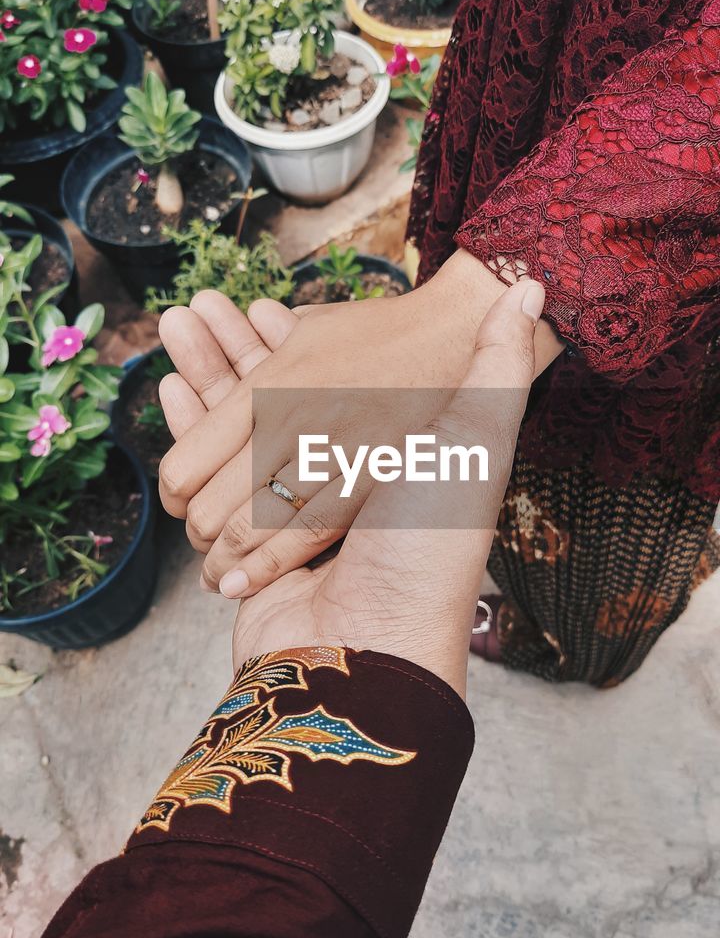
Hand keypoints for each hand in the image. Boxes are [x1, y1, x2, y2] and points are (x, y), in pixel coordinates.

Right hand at [163, 280, 544, 695]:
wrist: (376, 647)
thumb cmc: (432, 545)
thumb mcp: (478, 442)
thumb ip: (498, 367)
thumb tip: (532, 289)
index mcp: (386, 458)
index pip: (328, 382)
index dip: (291, 340)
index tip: (262, 303)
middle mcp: (335, 485)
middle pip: (274, 403)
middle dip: (234, 351)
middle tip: (201, 303)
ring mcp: (286, 518)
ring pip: (234, 431)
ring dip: (205, 374)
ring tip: (180, 321)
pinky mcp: (241, 549)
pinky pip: (210, 475)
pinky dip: (188, 428)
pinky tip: (171, 386)